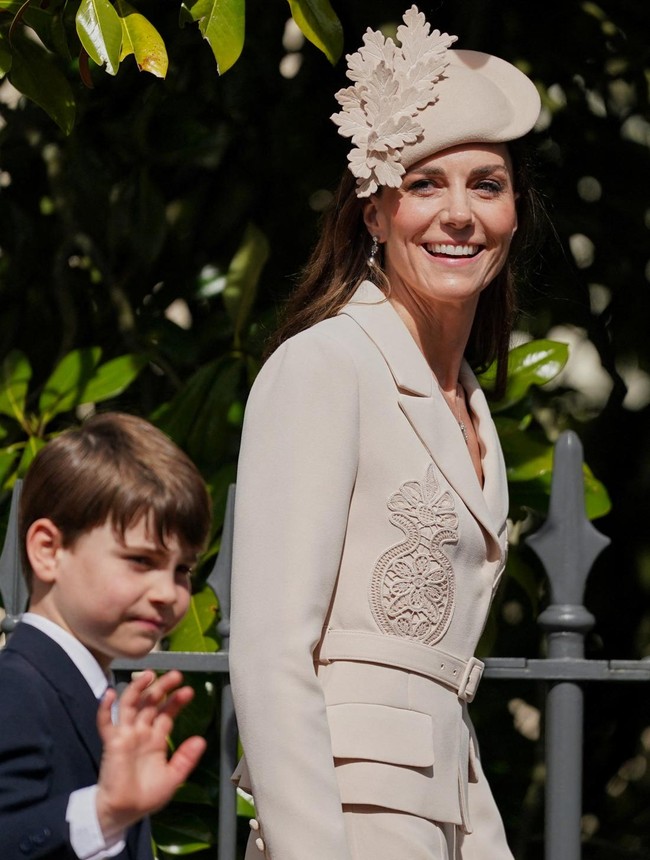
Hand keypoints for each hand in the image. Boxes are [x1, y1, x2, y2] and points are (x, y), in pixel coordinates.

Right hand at [95, 669, 206, 840]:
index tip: (188, 691)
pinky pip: (106, 723)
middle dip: (162, 688)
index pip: (166, 713)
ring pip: (131, 705)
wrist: (123, 813)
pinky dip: (105, 708)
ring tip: (148, 675)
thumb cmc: (146, 796)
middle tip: (176, 675)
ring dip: (138, 688)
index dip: (176, 701)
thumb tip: (201, 740)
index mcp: (156, 738)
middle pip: (151, 703)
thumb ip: (186, 759)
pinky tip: (111, 693)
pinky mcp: (112, 742)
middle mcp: (141, 732)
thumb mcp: (173, 777)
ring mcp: (126, 735)